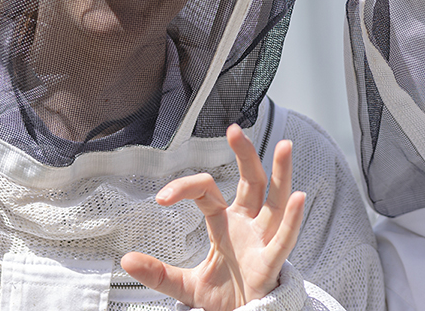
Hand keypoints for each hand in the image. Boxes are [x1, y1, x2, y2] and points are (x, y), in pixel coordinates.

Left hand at [121, 124, 305, 310]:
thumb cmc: (224, 298)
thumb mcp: (185, 285)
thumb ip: (158, 273)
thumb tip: (125, 260)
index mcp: (226, 224)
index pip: (207, 191)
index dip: (185, 188)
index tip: (161, 198)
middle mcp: (248, 226)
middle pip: (251, 182)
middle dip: (245, 155)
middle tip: (235, 130)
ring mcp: (262, 242)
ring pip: (275, 202)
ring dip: (282, 174)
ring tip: (285, 146)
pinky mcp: (270, 264)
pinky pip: (284, 239)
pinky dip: (292, 219)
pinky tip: (298, 197)